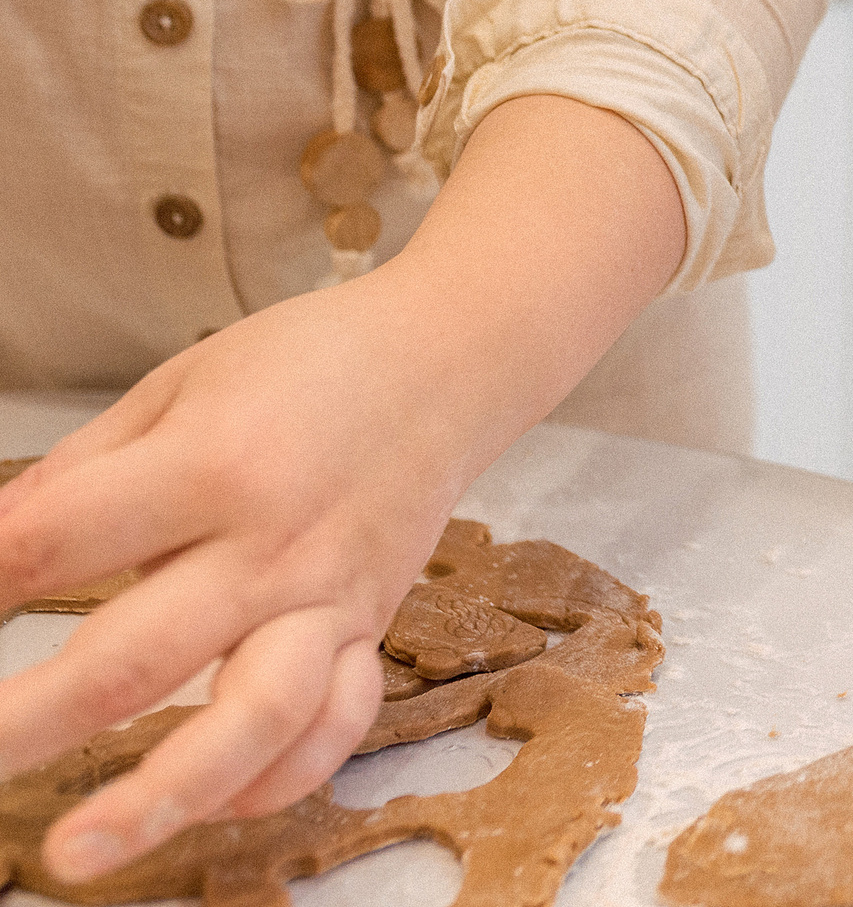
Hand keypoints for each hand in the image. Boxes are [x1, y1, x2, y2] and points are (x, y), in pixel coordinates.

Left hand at [0, 93, 681, 883]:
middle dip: (26, 724)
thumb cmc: (309, 364)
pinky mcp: (369, 628)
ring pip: (250, 717)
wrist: (450, 361)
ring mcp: (327, 598)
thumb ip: (82, 475)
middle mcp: (272, 546)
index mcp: (212, 465)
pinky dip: (281, 777)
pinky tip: (217, 806)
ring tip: (80, 851)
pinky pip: (336, 723)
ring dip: (160, 794)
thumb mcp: (178, 386)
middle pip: (133, 659)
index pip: (58, 542)